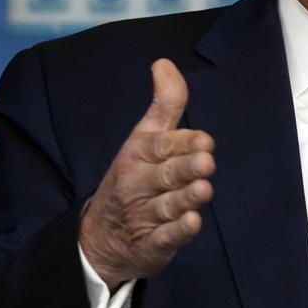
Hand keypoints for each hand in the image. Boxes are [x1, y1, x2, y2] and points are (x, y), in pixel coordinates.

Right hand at [79, 58, 214, 290]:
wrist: (101, 238)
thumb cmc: (133, 177)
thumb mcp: (144, 138)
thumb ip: (163, 104)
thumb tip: (164, 63)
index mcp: (138, 154)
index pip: (161, 146)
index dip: (184, 143)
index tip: (205, 141)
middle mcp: (139, 183)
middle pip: (166, 175)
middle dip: (186, 168)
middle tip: (206, 161)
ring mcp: (144, 215)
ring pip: (168, 205)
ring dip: (186, 197)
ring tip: (204, 189)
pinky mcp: (152, 244)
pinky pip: (166, 238)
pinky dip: (178, 231)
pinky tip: (192, 222)